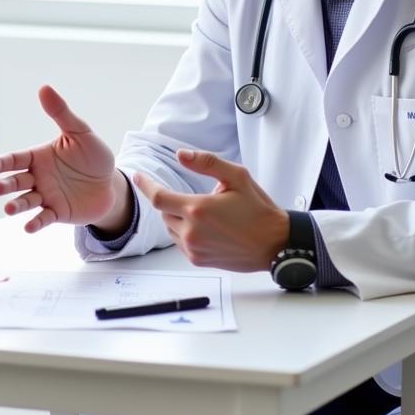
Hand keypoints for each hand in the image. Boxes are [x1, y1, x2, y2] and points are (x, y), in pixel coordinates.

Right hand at [0, 85, 118, 231]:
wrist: (111, 183)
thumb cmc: (93, 156)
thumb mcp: (80, 132)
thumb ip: (61, 114)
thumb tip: (44, 88)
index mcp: (38, 157)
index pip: (15, 160)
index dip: (1, 163)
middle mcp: (37, 177)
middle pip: (16, 181)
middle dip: (5, 185)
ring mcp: (45, 196)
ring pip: (25, 201)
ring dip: (16, 205)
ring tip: (9, 208)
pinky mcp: (56, 213)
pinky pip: (43, 218)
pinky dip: (35, 223)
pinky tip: (29, 226)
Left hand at [133, 149, 288, 271]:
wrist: (275, 244)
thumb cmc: (258, 210)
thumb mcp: (237, 177)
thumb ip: (206, 163)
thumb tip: (180, 155)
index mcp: (198, 209)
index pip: (158, 197)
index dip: (146, 185)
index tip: (139, 177)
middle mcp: (192, 231)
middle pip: (164, 212)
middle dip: (172, 202)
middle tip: (197, 199)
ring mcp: (193, 248)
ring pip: (170, 228)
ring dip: (178, 217)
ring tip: (206, 215)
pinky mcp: (198, 260)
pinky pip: (180, 242)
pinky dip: (185, 232)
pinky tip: (206, 229)